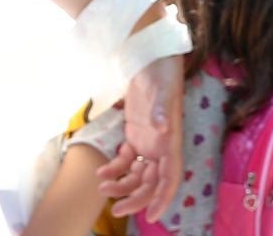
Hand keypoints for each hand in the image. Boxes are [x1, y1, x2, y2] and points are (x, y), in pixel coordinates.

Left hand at [95, 53, 184, 217]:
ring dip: (123, 185)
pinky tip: (100, 171)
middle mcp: (162, 147)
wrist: (149, 57)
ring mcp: (148, 142)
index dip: (163, 198)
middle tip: (116, 209)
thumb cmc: (161, 72)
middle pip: (151, 183)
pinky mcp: (136, 134)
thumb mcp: (163, 89)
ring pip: (138, 174)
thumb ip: (162, 109)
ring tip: (102, 187)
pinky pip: (127, 159)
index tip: (153, 216)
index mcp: (171, 142)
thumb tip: (162, 128)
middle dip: (136, 198)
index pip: (170, 179)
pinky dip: (115, 168)